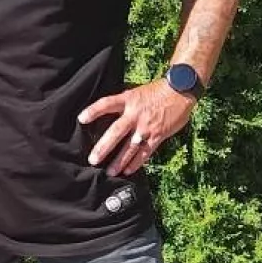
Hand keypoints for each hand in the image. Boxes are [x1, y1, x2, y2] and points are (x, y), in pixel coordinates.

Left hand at [79, 80, 193, 177]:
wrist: (180, 90)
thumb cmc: (157, 91)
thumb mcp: (137, 92)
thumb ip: (125, 102)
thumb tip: (110, 110)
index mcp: (129, 100)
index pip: (107, 104)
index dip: (94, 110)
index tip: (81, 119)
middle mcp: (135, 114)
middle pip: (116, 131)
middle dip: (104, 147)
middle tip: (93, 160)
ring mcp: (147, 126)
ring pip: (130, 147)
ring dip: (119, 161)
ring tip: (110, 172)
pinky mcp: (158, 135)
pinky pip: (146, 152)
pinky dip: (136, 162)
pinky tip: (128, 171)